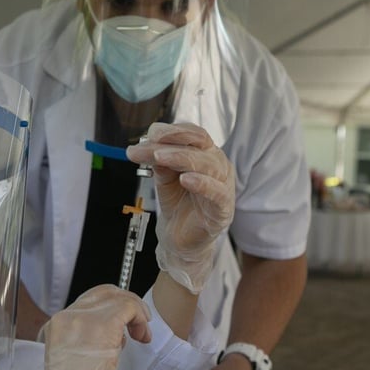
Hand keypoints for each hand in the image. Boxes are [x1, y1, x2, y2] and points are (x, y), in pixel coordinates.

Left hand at [127, 122, 234, 292]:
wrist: (179, 237)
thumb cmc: (177, 203)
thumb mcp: (164, 177)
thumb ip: (159, 161)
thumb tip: (147, 145)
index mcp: (205, 154)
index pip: (193, 134)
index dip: (173, 131)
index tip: (149, 134)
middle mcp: (218, 165)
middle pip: (198, 146)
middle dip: (170, 144)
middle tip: (147, 148)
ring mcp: (223, 185)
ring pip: (207, 165)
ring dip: (181, 158)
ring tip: (159, 157)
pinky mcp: (223, 208)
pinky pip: (216, 192)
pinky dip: (202, 183)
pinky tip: (185, 179)